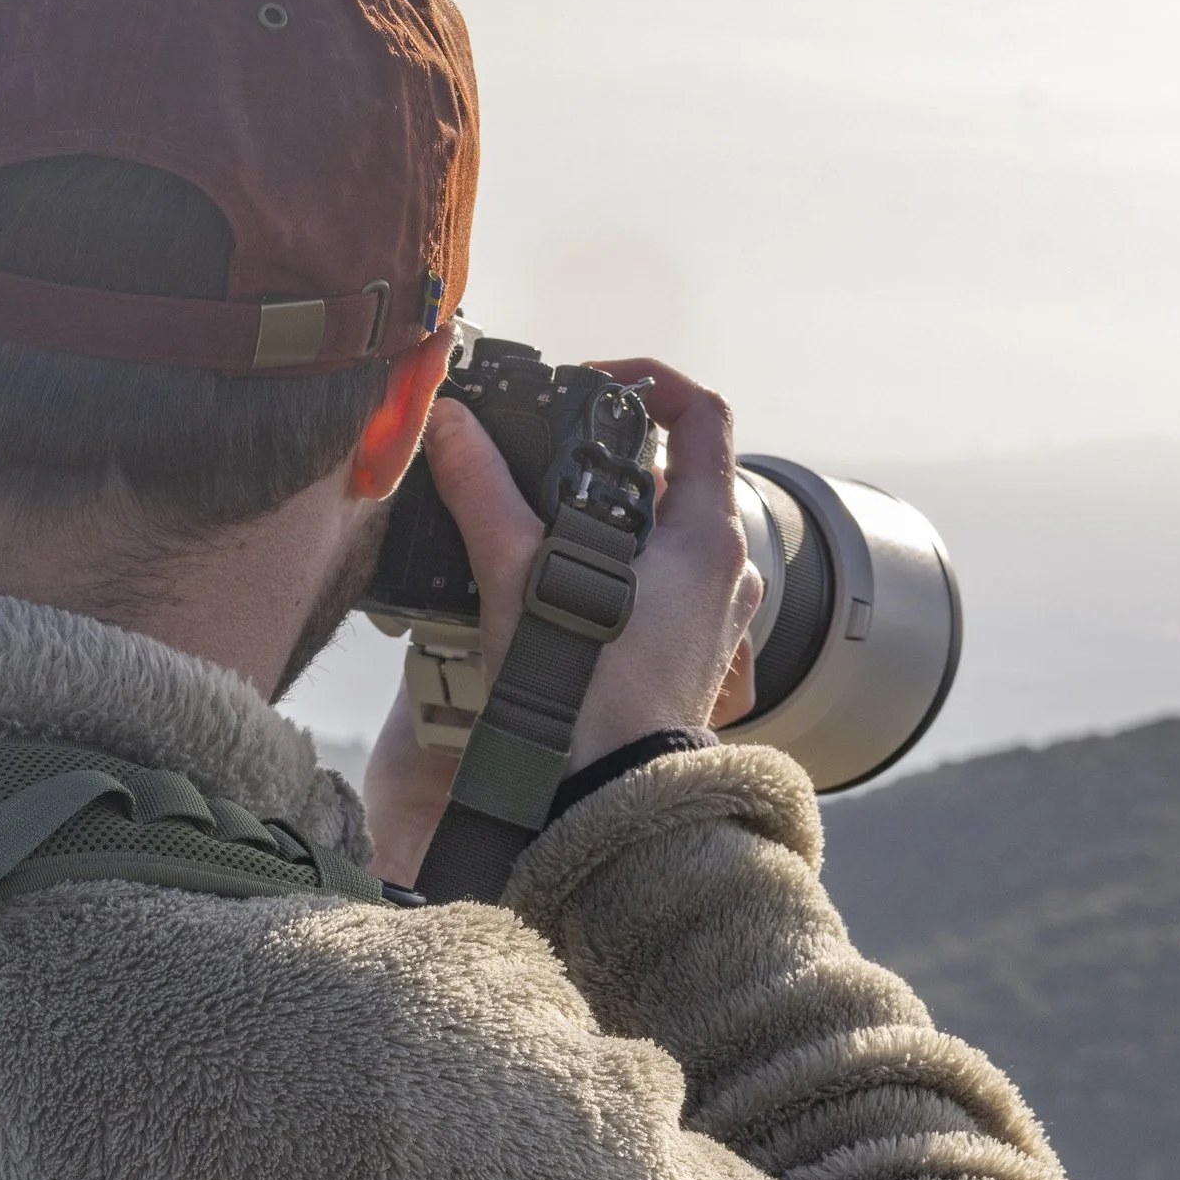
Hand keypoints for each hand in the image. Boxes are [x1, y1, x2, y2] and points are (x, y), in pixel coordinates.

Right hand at [362, 360, 757, 879]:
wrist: (611, 799)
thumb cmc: (585, 696)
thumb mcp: (520, 576)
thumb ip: (483, 491)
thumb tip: (450, 425)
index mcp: (707, 533)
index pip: (702, 413)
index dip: (650, 380)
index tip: (594, 383)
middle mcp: (729, 569)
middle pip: (680, 476)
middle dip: (612, 463)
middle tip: (549, 465)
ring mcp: (719, 616)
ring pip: (671, 537)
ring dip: (614, 524)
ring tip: (548, 535)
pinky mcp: (697, 656)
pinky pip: (667, 590)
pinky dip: (622, 575)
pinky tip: (567, 594)